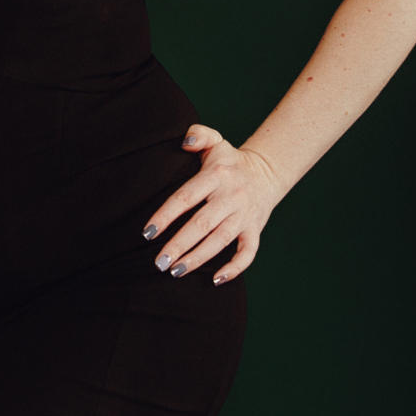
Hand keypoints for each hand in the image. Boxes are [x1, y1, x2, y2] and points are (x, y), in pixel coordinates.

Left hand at [142, 124, 283, 284]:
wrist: (267, 171)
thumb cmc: (229, 160)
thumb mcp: (215, 141)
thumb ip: (197, 135)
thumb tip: (184, 143)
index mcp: (216, 175)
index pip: (186, 197)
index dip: (166, 216)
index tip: (148, 233)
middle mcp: (231, 197)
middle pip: (202, 224)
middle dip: (179, 245)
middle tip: (158, 263)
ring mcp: (244, 215)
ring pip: (220, 241)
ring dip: (198, 259)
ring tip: (175, 272)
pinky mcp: (255, 229)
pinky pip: (248, 253)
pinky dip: (235, 268)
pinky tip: (216, 280)